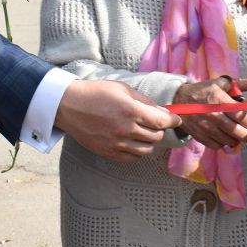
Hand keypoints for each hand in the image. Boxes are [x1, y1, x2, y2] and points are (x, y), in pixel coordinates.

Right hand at [55, 79, 180, 159]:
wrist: (69, 106)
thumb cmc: (96, 93)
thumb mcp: (122, 89)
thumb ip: (144, 101)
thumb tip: (162, 112)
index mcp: (131, 110)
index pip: (162, 121)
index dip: (173, 121)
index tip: (176, 120)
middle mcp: (125, 129)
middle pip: (156, 136)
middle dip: (159, 129)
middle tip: (154, 122)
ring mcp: (117, 143)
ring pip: (146, 150)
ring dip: (149, 141)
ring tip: (142, 132)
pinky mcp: (108, 152)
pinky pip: (132, 158)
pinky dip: (136, 151)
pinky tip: (132, 141)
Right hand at [172, 74, 246, 150]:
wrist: (178, 100)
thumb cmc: (202, 91)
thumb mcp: (220, 83)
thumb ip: (240, 84)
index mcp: (219, 99)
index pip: (240, 115)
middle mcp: (213, 114)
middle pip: (236, 131)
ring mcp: (206, 126)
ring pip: (228, 140)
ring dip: (235, 139)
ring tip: (235, 134)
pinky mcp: (200, 135)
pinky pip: (217, 145)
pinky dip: (222, 143)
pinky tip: (223, 137)